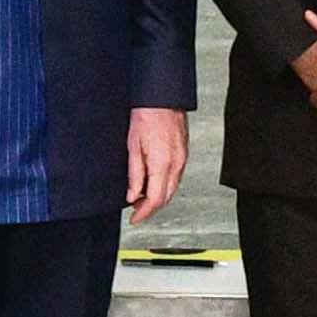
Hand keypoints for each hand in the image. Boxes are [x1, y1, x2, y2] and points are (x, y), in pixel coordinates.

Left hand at [127, 106, 187, 224]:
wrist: (162, 97)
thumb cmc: (146, 116)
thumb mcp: (133, 147)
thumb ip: (134, 175)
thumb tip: (132, 196)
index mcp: (162, 165)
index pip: (154, 200)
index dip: (143, 213)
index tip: (134, 219)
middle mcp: (176, 164)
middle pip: (166, 198)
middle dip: (150, 208)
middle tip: (135, 210)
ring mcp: (182, 159)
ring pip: (172, 188)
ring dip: (158, 196)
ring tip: (141, 196)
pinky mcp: (184, 153)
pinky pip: (176, 177)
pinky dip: (164, 185)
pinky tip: (153, 182)